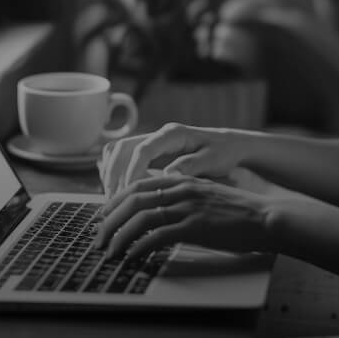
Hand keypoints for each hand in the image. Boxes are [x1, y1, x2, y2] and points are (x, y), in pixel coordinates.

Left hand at [93, 172, 271, 259]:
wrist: (266, 218)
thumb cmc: (238, 213)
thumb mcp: (206, 197)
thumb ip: (182, 199)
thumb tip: (159, 215)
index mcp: (183, 179)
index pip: (139, 185)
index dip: (115, 200)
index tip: (103, 216)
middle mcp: (182, 189)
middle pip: (133, 199)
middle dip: (109, 220)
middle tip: (98, 238)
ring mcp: (188, 207)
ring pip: (140, 217)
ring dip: (119, 236)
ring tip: (109, 252)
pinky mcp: (195, 227)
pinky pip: (157, 236)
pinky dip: (139, 248)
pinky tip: (132, 258)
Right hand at [99, 122, 247, 197]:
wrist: (228, 145)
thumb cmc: (223, 152)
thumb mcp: (214, 160)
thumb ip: (191, 166)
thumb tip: (168, 176)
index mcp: (173, 134)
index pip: (142, 150)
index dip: (131, 171)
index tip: (128, 193)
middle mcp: (157, 135)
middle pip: (121, 148)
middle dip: (113, 174)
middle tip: (114, 202)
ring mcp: (150, 141)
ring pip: (116, 151)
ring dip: (109, 174)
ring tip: (112, 200)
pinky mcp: (148, 151)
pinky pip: (120, 157)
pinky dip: (113, 172)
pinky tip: (116, 192)